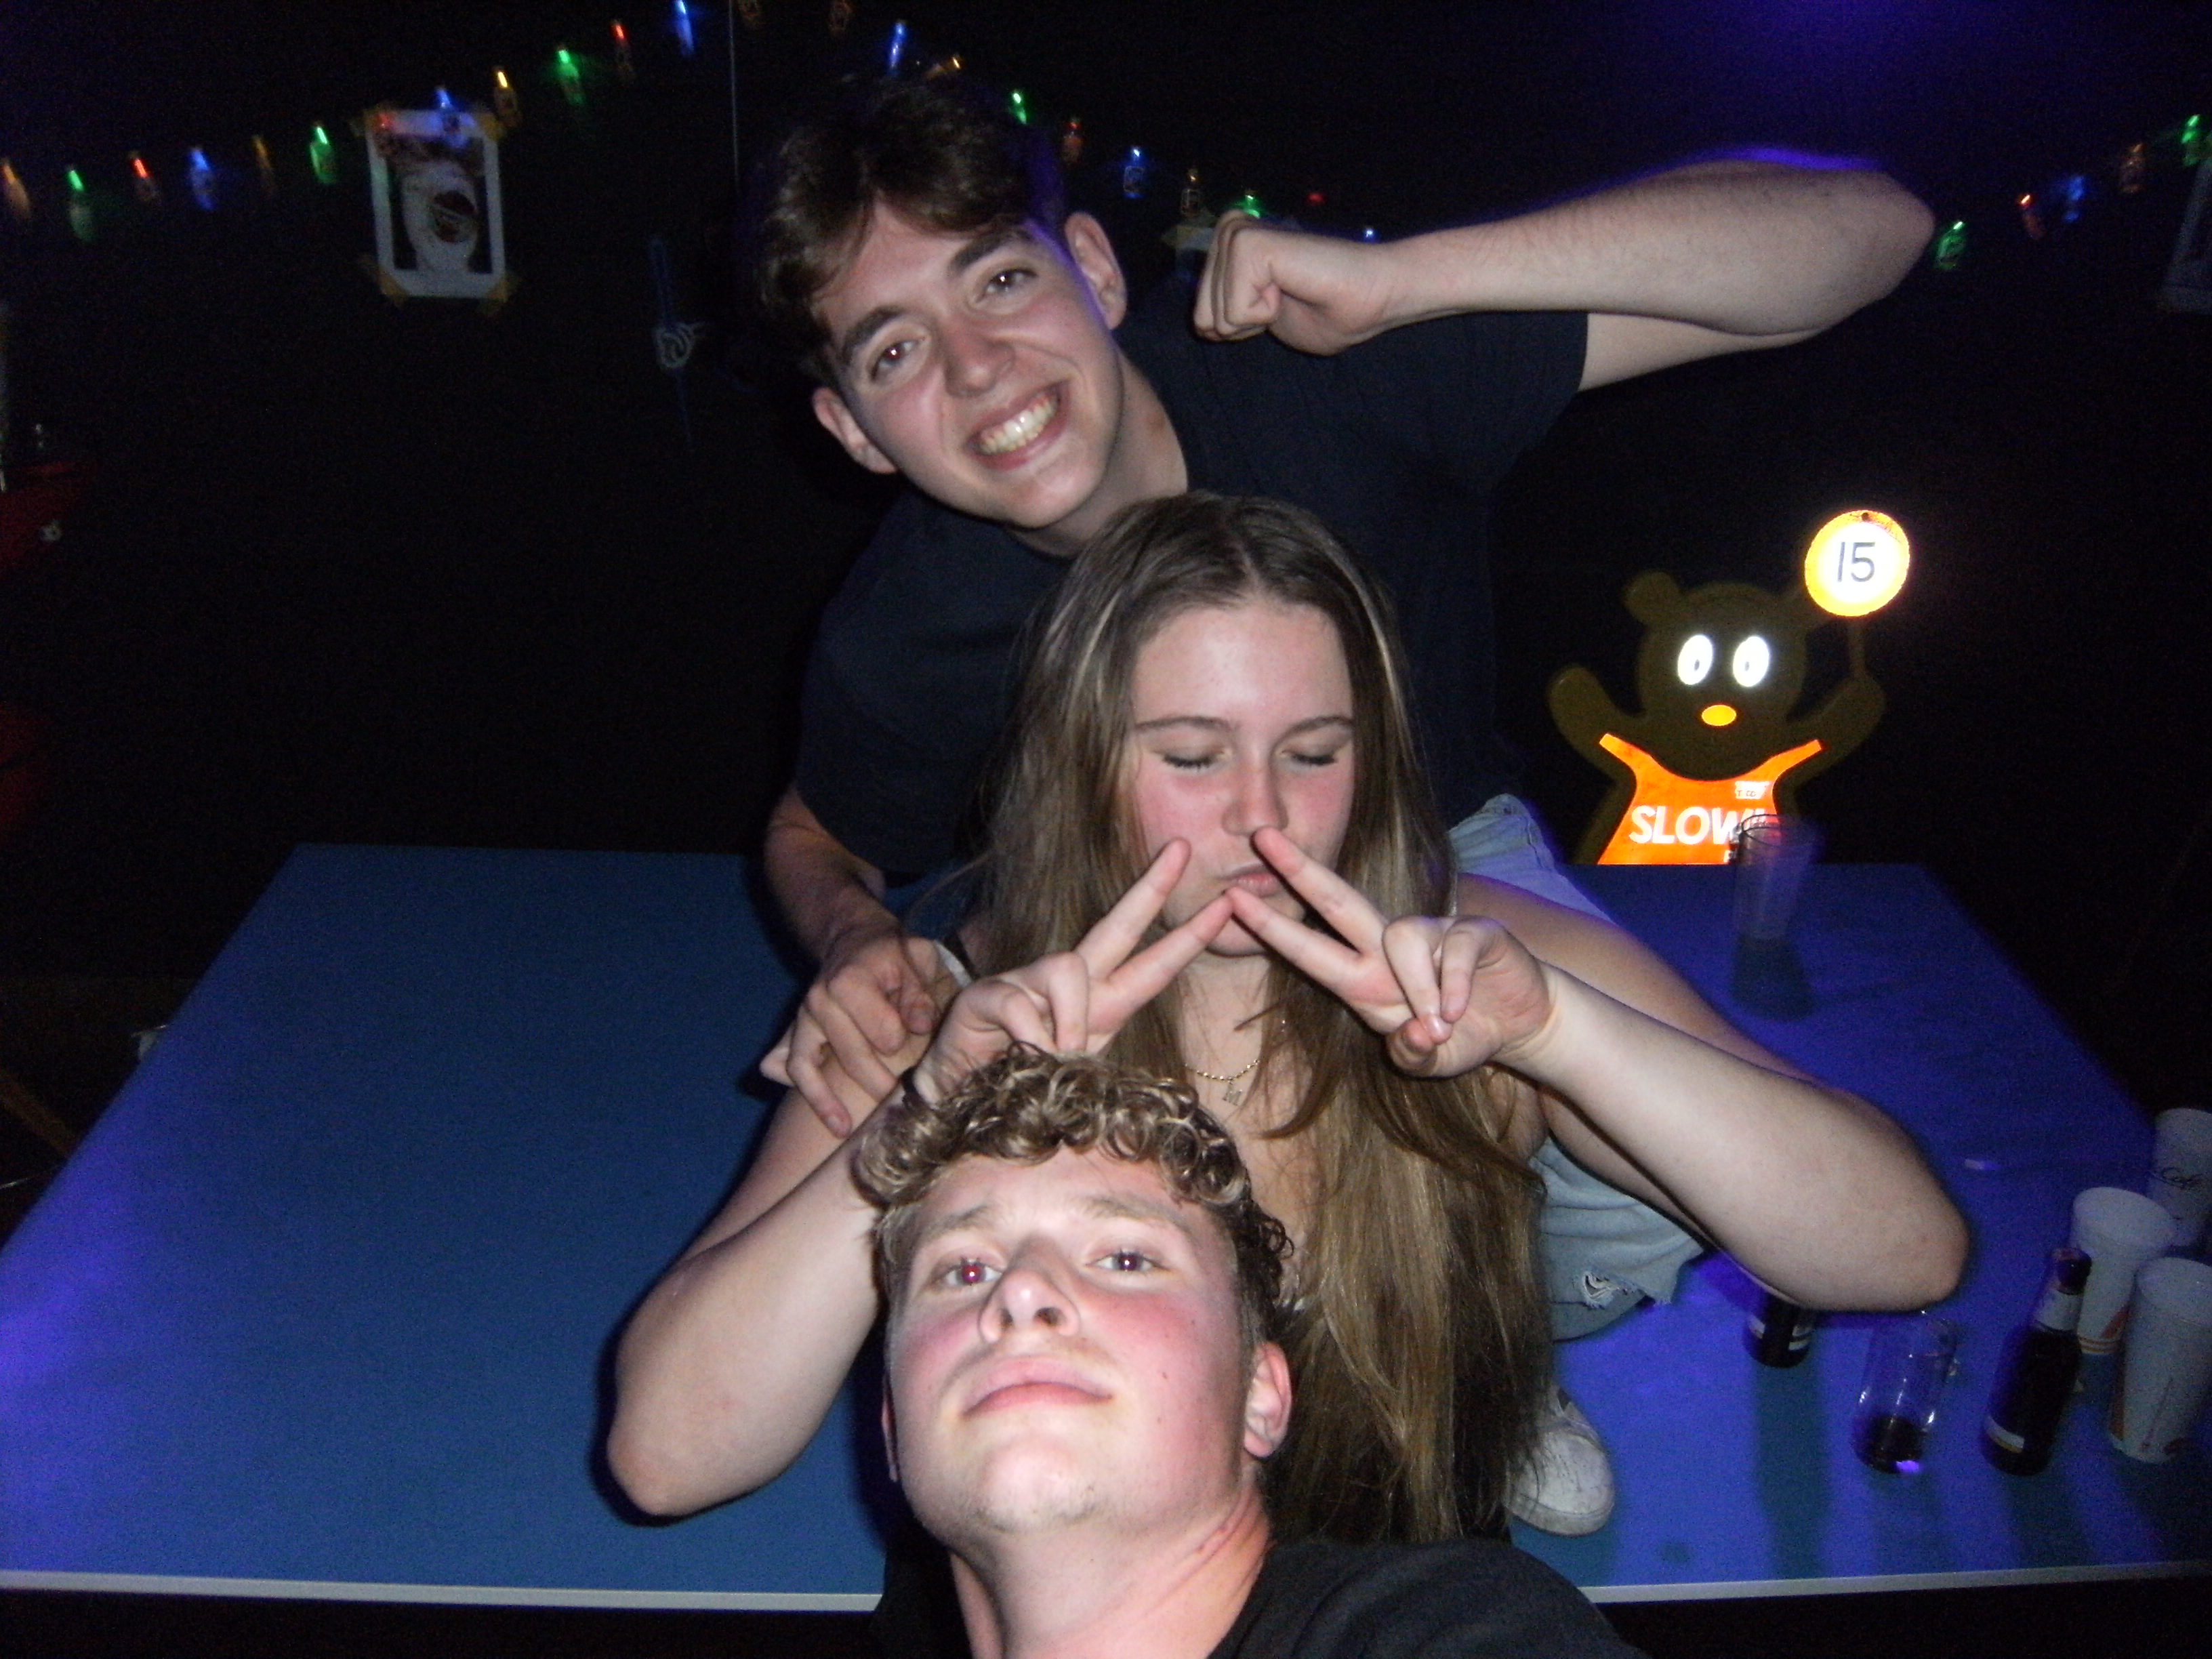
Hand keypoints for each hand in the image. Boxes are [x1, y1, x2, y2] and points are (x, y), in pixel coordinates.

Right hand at [762, 926, 955, 1137]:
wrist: (855, 940)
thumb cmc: (893, 954)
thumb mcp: (917, 958)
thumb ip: (919, 993)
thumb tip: (920, 1026)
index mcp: (852, 979)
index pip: (883, 1032)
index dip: (905, 1044)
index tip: (920, 1047)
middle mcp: (821, 999)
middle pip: (852, 1056)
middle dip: (881, 1083)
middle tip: (907, 1104)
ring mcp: (805, 1017)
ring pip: (814, 1067)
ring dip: (837, 1101)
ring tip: (856, 1129)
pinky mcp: (798, 1032)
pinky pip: (797, 1069)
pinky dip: (814, 1098)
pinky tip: (838, 1124)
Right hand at [912, 841, 1232, 1098]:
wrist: (962, 1104)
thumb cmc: (1023, 1090)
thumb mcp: (1077, 1079)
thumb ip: (1093, 1058)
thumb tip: (1082, 1043)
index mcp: (1100, 1004)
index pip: (1153, 966)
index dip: (1189, 937)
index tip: (1226, 906)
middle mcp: (1068, 984)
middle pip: (1118, 926)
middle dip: (1152, 887)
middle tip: (1182, 847)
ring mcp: (1026, 983)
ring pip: (1068, 969)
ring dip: (1070, 1018)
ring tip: (1056, 1056)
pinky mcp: (987, 995)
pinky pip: (1021, 1005)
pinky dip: (1031, 1038)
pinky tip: (1021, 1057)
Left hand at [1192, 212, 1402, 354]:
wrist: (1371, 298)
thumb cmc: (1328, 311)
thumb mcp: (1262, 318)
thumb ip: (1227, 312)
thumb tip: (1200, 322)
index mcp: (1229, 245)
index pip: (1200, 316)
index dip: (1239, 330)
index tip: (1280, 306)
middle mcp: (1229, 231)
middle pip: (1202, 317)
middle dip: (1244, 326)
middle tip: (1286, 300)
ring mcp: (1237, 234)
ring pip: (1215, 317)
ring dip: (1256, 319)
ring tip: (1290, 291)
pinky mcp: (1249, 244)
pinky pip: (1233, 312)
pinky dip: (1263, 315)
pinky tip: (1290, 288)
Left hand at [1222, 827, 1556, 1075]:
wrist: (1521, 1023)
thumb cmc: (1462, 1035)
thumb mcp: (1431, 1060)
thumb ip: (1413, 1055)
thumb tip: (1412, 1038)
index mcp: (1365, 979)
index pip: (1310, 949)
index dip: (1273, 927)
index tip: (1234, 901)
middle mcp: (1389, 949)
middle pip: (1337, 902)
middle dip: (1300, 871)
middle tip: (1262, 837)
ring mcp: (1432, 934)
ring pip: (1403, 937)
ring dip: (1418, 987)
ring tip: (1438, 1024)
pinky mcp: (1474, 932)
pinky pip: (1453, 950)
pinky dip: (1454, 985)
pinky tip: (1460, 1011)